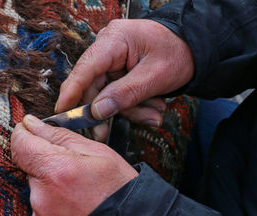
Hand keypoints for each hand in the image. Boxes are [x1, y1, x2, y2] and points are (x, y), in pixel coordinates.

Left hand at [11, 115, 137, 215]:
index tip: (31, 132)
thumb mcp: (98, 153)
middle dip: (46, 166)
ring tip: (77, 195)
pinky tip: (72, 210)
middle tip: (73, 172)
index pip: (20, 145)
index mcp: (56, 170)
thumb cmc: (119, 191)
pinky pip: (39, 213)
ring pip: (36, 191)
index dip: (24, 135)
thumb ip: (59, 136)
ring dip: (50, 188)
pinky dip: (52, 209)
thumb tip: (30, 124)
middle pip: (30, 169)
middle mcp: (42, 196)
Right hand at [56, 19, 193, 140]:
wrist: (195, 49)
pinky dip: (133, 105)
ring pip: (105, 94)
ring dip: (128, 110)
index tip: (61, 113)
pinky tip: (152, 109)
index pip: (85, 68)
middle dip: (105, 111)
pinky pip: (117, 94)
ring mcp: (112, 60)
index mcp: (115, 40)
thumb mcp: (155, 77)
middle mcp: (108, 48)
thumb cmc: (178, 54)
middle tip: (103, 134)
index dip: (70, 92)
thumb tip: (96, 111)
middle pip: (92, 86)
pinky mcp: (117, 71)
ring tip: (153, 115)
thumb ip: (124, 94)